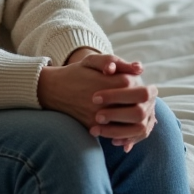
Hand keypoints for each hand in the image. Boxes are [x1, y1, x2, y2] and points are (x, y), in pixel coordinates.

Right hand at [38, 50, 158, 151]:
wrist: (53, 91)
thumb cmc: (76, 73)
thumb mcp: (92, 61)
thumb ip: (116, 61)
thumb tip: (139, 68)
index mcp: (105, 82)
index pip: (132, 85)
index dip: (134, 85)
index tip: (127, 82)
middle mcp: (102, 102)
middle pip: (133, 107)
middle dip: (135, 104)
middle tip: (132, 100)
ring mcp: (97, 116)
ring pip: (127, 123)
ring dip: (132, 119)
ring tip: (129, 111)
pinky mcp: (93, 127)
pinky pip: (115, 132)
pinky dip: (122, 129)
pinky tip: (120, 121)